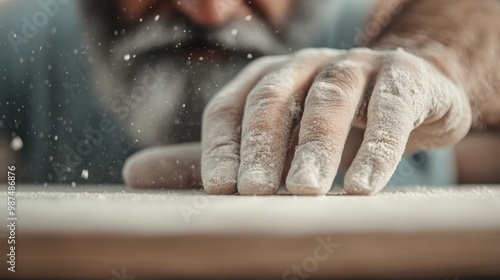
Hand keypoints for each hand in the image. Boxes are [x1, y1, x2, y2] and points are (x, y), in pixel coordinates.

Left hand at [202, 47, 470, 194]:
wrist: (416, 92)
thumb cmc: (345, 125)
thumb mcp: (297, 138)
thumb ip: (264, 158)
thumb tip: (222, 198)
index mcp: (270, 78)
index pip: (231, 107)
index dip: (221, 147)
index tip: (221, 189)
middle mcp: (305, 64)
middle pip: (272, 101)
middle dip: (261, 148)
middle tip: (255, 191)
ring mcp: (355, 63)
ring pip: (327, 101)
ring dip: (314, 147)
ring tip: (304, 190)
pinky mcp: (403, 74)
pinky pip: (388, 111)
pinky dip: (375, 150)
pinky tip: (362, 186)